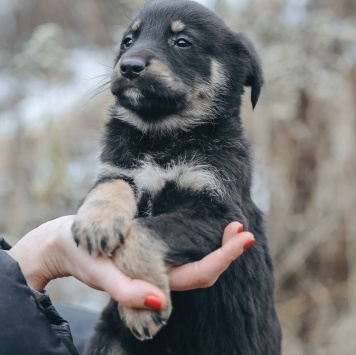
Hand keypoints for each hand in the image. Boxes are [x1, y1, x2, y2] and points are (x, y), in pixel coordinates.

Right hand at [8, 216, 253, 308]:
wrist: (68, 244)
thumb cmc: (82, 256)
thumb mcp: (101, 271)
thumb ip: (127, 291)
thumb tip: (159, 304)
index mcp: (155, 281)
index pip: (199, 274)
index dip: (224, 257)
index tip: (244, 236)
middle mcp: (162, 275)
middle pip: (204, 270)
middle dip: (227, 251)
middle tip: (243, 229)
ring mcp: (159, 263)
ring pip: (197, 261)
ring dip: (217, 245)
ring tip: (234, 228)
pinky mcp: (153, 251)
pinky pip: (184, 249)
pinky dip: (201, 239)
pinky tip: (207, 228)